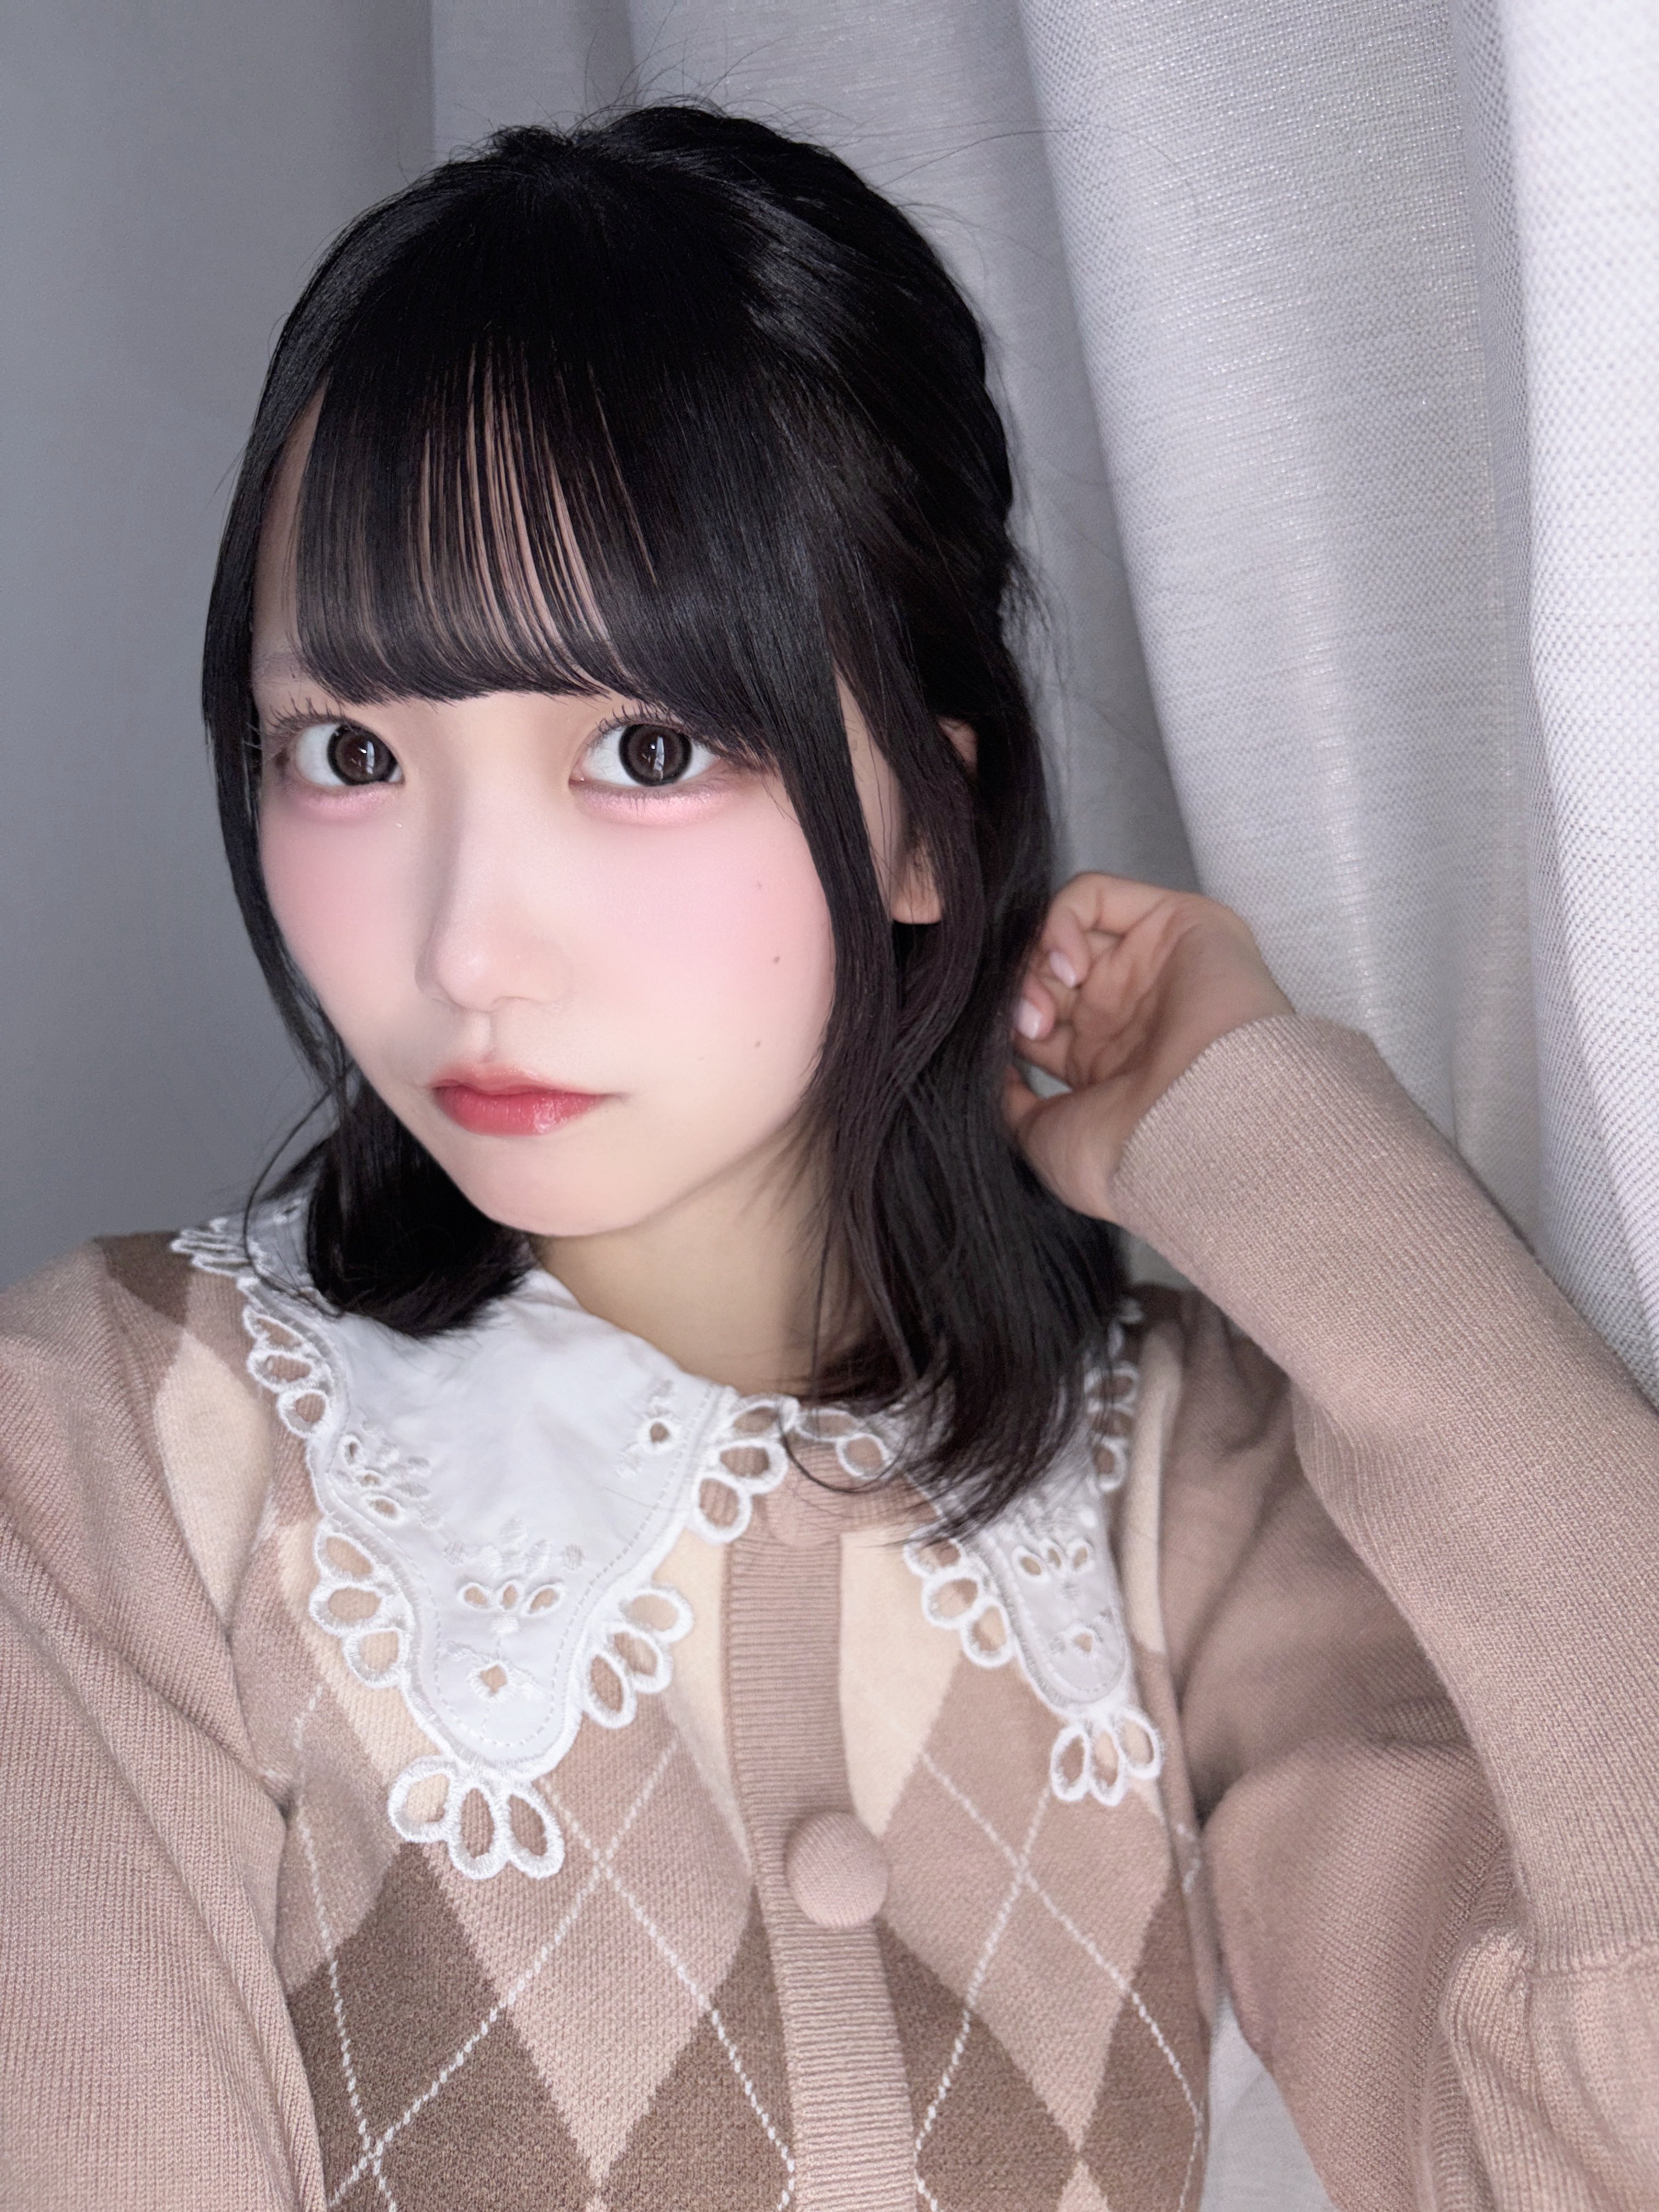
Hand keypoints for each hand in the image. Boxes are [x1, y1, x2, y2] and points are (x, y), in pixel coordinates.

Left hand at [1005, 874, 1292, 1221]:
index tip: (1000, 1045)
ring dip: (1038, 956)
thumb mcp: (1047, 1143)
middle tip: (1028, 1021)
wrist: (1204, 1133)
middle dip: (1021, 989)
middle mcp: (1127, 1014)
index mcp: (1103, 1065)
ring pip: (1067, 930)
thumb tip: (987, 1074)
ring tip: (1051, 993)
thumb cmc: (1134, 1154)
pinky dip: (1061, 921)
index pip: (1036, 1017)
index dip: (1006, 1021)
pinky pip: (1094, 894)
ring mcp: (1151, 967)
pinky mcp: (1176, 924)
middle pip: (1046, 971)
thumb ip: (1011, 1104)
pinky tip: (1069, 966)